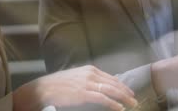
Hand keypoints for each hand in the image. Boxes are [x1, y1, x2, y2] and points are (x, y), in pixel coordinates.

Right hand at [13, 65, 137, 110]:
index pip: (109, 77)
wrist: (43, 89)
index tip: (128, 91)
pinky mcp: (84, 94)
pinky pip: (103, 99)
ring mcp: (87, 83)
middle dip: (125, 91)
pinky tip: (120, 108)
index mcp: (88, 70)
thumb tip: (97, 86)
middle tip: (134, 99)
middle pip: (113, 83)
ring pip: (111, 90)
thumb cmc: (56, 85)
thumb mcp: (74, 78)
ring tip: (132, 104)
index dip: (121, 85)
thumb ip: (86, 80)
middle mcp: (90, 74)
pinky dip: (113, 104)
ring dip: (123, 98)